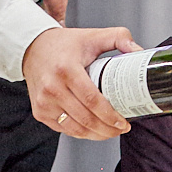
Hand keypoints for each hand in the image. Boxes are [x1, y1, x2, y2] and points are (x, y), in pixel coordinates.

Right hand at [22, 24, 137, 140]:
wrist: (33, 48)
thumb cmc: (63, 44)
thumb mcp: (92, 36)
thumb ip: (119, 37)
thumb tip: (138, 51)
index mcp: (66, 69)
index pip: (92, 100)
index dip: (110, 116)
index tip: (123, 122)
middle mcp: (52, 88)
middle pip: (85, 119)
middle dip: (107, 129)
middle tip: (121, 129)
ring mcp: (44, 102)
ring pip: (75, 129)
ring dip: (95, 135)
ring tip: (110, 132)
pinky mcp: (40, 112)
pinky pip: (64, 129)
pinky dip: (81, 133)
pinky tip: (93, 130)